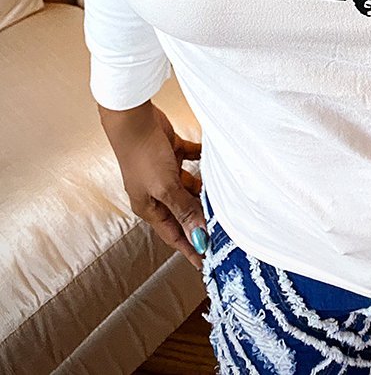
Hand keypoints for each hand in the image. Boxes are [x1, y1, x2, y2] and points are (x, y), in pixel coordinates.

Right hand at [98, 100, 207, 269]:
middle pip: (184, 210)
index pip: (173, 234)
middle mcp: (156, 192)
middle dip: (202, 217)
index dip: (189, 248)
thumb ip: (184, 209)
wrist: (134, 119)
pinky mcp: (170, 152)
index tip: (206, 261)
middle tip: (225, 224)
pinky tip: (214, 161)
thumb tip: (199, 235)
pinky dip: (202, 160)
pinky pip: (192, 159)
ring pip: (190, 186)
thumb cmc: (142, 154)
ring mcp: (163, 172)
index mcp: (149, 207)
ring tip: (224, 193)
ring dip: (204, 188)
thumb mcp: (165, 187)